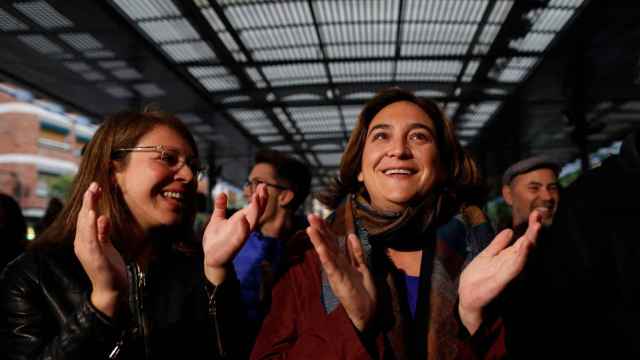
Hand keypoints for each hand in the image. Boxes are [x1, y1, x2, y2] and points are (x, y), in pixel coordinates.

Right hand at [74, 182, 126, 317]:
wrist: (111, 289)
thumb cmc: (109, 268)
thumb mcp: (106, 246)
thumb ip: (103, 232)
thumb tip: (103, 217)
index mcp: (84, 240)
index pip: (85, 217)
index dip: (89, 202)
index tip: (95, 187)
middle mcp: (82, 244)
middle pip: (84, 219)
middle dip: (88, 201)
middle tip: (93, 185)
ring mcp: (87, 251)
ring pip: (86, 227)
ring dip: (88, 210)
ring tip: (91, 196)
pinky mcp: (95, 258)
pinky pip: (93, 240)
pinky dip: (93, 227)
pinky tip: (95, 216)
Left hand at [202, 184, 266, 284]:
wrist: (211, 258)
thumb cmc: (216, 240)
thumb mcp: (217, 220)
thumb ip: (221, 207)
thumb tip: (222, 193)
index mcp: (242, 220)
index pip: (255, 207)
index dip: (260, 196)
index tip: (262, 185)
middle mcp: (244, 227)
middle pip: (257, 212)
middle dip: (261, 200)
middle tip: (263, 187)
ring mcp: (240, 236)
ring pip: (252, 222)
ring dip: (256, 210)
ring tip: (257, 197)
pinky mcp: (234, 245)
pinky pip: (241, 236)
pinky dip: (243, 228)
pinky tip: (242, 219)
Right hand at [306, 214, 375, 330]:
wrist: (366, 310)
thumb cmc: (363, 290)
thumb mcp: (361, 266)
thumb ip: (356, 252)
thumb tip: (350, 235)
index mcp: (342, 260)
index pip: (333, 241)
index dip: (326, 229)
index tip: (319, 216)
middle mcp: (337, 264)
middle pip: (327, 244)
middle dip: (319, 230)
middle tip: (311, 215)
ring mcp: (336, 271)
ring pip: (326, 253)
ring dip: (318, 240)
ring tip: (310, 227)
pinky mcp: (337, 280)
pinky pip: (330, 266)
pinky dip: (325, 256)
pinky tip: (320, 247)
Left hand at [458, 210, 541, 333]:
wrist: (467, 297)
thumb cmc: (478, 278)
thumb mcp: (487, 255)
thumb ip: (498, 244)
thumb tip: (510, 230)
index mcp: (507, 257)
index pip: (522, 239)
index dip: (530, 227)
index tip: (536, 212)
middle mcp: (510, 263)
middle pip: (526, 245)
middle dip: (533, 231)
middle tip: (539, 216)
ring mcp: (507, 272)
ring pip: (523, 254)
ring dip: (530, 241)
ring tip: (536, 227)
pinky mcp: (501, 280)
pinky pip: (513, 267)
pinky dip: (520, 257)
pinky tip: (525, 246)